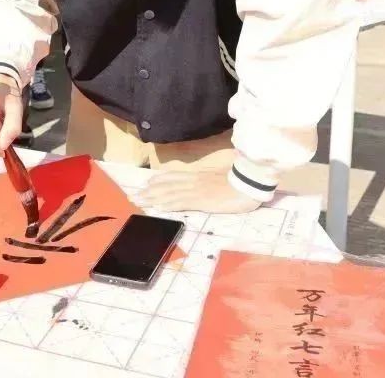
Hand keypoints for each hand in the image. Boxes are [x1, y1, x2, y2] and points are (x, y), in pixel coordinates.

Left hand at [138, 169, 261, 213]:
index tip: (146, 184)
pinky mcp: (202, 201)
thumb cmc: (242, 179)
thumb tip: (208, 181)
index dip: (159, 180)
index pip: (174, 176)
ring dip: (152, 198)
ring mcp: (196, 191)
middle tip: (133, 195)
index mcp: (199, 176)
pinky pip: (181, 203)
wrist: (250, 181)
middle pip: (166, 185)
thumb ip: (212, 178)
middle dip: (149, 191)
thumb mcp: (223, 176)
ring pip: (169, 193)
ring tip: (138, 201)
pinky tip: (157, 208)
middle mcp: (194, 181)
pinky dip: (168, 205)